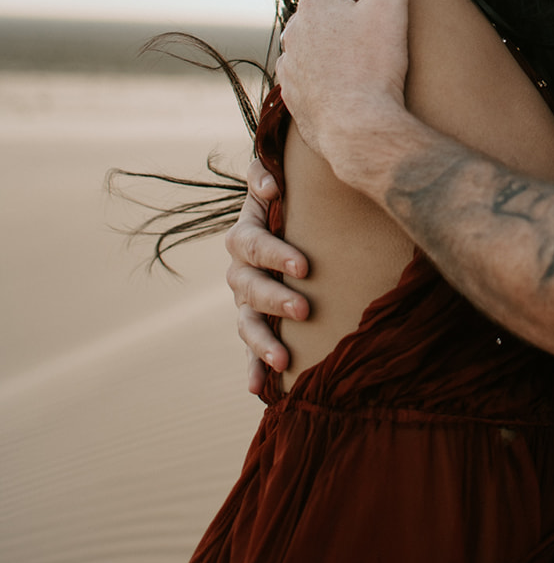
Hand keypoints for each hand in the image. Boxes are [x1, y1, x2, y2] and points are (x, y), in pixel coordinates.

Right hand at [225, 158, 309, 394]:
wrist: (293, 218)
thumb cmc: (291, 196)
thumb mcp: (277, 179)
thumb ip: (266, 173)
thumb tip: (271, 184)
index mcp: (247, 235)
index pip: (253, 244)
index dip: (274, 255)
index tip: (304, 267)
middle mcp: (241, 270)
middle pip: (248, 287)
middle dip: (274, 300)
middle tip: (303, 309)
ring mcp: (246, 301)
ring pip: (246, 323)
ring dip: (261, 342)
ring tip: (283, 358)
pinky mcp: (257, 324)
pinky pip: (250, 350)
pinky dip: (253, 368)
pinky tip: (258, 389)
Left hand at [276, 0, 413, 188]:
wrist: (357, 130)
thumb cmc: (374, 66)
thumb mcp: (391, 5)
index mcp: (315, 4)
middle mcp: (295, 32)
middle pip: (322, 1)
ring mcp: (291, 67)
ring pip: (310, 38)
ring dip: (330, 33)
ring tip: (355, 37)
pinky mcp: (294, 97)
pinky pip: (307, 72)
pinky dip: (323, 66)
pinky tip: (339, 73)